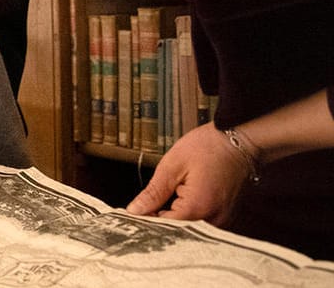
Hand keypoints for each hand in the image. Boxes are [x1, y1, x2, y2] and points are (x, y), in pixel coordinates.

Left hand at [126, 122, 250, 225]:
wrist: (239, 141)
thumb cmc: (208, 148)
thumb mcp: (173, 165)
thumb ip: (153, 193)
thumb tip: (135, 211)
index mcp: (198, 208)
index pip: (164, 228)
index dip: (146, 220)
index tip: (133, 212)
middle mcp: (213, 219)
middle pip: (177, 231)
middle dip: (158, 220)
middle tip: (145, 205)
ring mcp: (222, 219)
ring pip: (188, 228)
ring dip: (173, 217)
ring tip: (164, 199)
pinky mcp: (224, 215)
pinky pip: (200, 223)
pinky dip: (186, 215)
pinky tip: (178, 201)